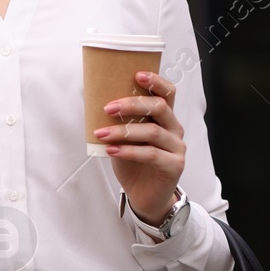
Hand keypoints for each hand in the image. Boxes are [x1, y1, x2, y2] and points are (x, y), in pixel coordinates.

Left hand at [93, 70, 183, 223]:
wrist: (144, 195)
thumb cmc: (133, 163)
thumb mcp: (124, 138)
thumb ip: (119, 121)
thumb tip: (93, 100)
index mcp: (165, 118)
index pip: (168, 93)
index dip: (155, 81)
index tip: (136, 75)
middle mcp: (174, 129)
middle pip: (160, 107)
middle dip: (132, 105)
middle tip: (108, 108)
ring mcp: (177, 148)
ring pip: (152, 131)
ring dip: (123, 131)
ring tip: (102, 134)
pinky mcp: (174, 166)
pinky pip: (151, 154)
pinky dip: (128, 151)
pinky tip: (112, 151)